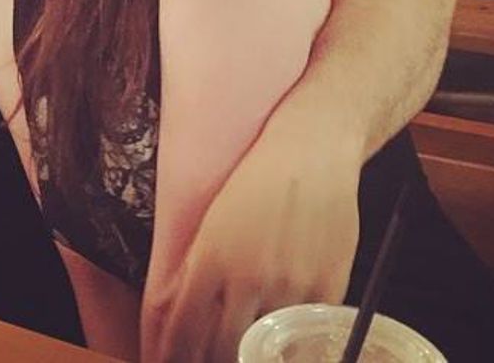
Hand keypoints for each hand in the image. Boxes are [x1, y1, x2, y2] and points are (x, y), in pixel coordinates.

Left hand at [152, 121, 360, 362]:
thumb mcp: (216, 219)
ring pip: (263, 347)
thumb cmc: (256, 177)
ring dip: (250, 355)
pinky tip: (283, 342)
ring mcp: (290, 285)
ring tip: (243, 354)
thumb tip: (181, 311)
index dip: (171, 353)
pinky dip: (291, 343)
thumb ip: (201, 269)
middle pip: (222, 349)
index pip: (182, 327)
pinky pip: (304, 334)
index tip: (167, 362)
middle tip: (205, 359)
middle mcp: (247, 275)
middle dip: (208, 361)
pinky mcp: (326, 289)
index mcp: (211, 256)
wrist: (311, 152)